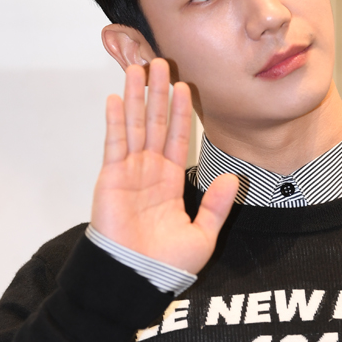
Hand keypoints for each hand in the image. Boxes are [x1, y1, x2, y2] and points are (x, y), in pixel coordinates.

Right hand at [91, 59, 238, 273]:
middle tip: (160, 63)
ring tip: (137, 68)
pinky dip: (115, 120)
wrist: (138, 278)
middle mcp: (150, 170)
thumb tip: (230, 178)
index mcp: (172, 180)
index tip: (185, 85)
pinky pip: (114, 143)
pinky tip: (116, 98)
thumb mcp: (203, 234)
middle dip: (158, 93)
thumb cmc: (166, 263)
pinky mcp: (111, 177)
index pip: (179, 137)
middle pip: (156, 122)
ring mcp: (130, 171)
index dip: (183, 111)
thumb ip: (216, 205)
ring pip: (135, 125)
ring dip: (136, 97)